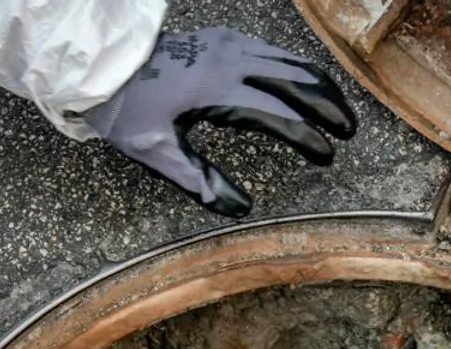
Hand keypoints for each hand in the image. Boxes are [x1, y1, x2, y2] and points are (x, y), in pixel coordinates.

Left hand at [83, 28, 356, 216]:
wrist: (101, 65)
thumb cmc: (125, 110)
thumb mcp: (157, 152)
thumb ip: (199, 179)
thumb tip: (238, 209)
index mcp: (217, 89)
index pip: (278, 114)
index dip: (307, 136)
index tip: (328, 155)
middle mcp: (229, 59)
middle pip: (294, 80)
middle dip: (326, 106)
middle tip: (350, 131)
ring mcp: (227, 43)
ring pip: (287, 60)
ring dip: (316, 84)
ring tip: (338, 108)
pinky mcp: (222, 37)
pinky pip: (271, 50)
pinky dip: (295, 68)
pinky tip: (306, 83)